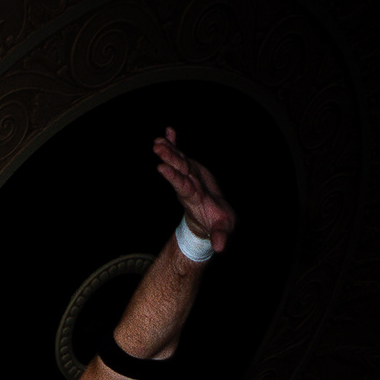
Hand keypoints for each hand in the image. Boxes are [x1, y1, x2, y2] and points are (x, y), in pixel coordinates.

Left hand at [154, 129, 236, 253]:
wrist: (211, 218)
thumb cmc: (218, 223)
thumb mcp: (222, 230)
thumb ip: (219, 236)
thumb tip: (219, 248)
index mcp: (194, 197)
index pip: (182, 186)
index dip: (173, 177)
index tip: (161, 168)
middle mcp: (188, 185)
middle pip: (177, 170)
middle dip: (168, 158)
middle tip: (157, 148)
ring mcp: (189, 177)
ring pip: (178, 161)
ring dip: (169, 149)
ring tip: (158, 139)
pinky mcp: (191, 171)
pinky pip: (182, 155)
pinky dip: (175, 144)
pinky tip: (168, 132)